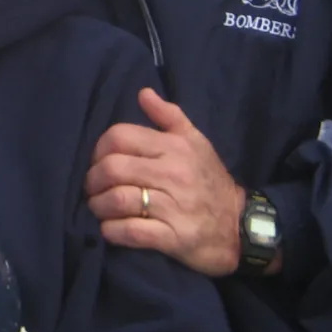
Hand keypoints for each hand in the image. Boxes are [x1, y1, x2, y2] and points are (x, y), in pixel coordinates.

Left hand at [86, 88, 245, 275]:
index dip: (99, 149)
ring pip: (117, 200)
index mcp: (175, 147)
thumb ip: (169, 116)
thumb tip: (143, 93)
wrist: (239, 226)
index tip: (99, 162)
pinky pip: (130, 232)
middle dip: (93, 180)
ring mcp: (173, 207)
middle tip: (93, 189)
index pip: (120, 137)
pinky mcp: (172, 238)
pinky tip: (110, 229)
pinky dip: (111, 231)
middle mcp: (173, 174)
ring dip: (98, 206)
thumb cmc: (210, 181)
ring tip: (100, 209)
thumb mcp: (196, 142)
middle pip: (113, 168)